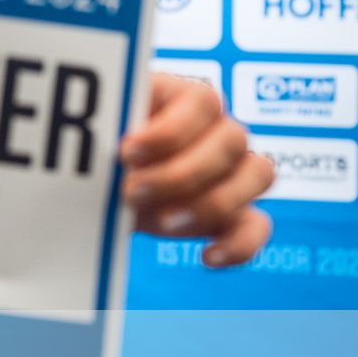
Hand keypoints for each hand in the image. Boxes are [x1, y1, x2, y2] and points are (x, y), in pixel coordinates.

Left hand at [121, 71, 275, 267]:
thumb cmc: (102, 145)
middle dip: (181, 173)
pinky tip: (207, 257)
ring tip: (163, 222)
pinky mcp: (233, 214)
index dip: (169, 131)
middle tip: (133, 190)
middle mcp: (219, 130)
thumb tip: (109, 137)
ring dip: (212, 203)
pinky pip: (257, 226)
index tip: (127, 150)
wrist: (99, 181)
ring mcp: (233, 171)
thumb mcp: (103, 128)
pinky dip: (240, 244)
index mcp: (188, 99)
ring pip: (257, 175)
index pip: (204, 103)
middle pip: (232, 140)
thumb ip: (110, 125)